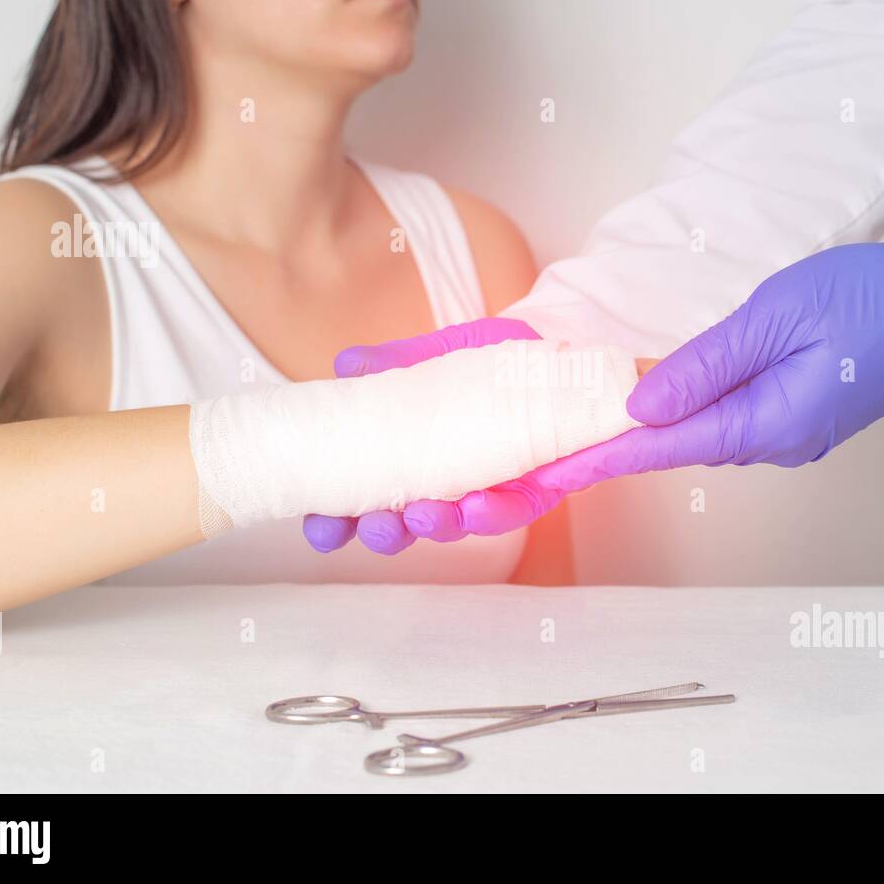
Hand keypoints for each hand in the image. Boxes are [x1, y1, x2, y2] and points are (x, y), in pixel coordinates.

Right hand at [301, 317, 540, 553]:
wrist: (566, 357)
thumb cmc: (500, 360)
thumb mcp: (448, 351)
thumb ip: (401, 361)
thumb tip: (346, 364)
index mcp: (413, 456)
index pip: (367, 495)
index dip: (339, 519)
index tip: (317, 526)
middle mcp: (445, 484)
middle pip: (404, 524)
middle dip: (382, 533)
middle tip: (369, 527)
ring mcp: (487, 493)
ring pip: (454, 526)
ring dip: (432, 527)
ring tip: (418, 516)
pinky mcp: (532, 494)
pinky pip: (509, 513)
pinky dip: (489, 513)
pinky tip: (473, 505)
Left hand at [532, 242, 883, 493]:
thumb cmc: (866, 299)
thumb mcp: (773, 319)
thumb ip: (704, 364)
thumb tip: (640, 406)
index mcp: (768, 424)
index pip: (663, 447)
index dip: (601, 456)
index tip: (551, 471)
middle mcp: (778, 443)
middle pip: (681, 446)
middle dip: (617, 446)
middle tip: (558, 447)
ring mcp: (794, 434)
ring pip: (707, 432)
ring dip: (653, 430)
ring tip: (595, 424)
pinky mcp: (803, 417)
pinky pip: (733, 419)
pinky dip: (692, 413)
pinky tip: (665, 401)